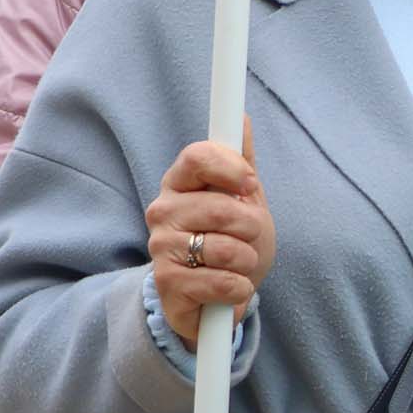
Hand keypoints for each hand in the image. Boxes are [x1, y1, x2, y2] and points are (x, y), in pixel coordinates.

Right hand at [147, 119, 273, 347]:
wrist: (217, 294)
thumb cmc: (232, 238)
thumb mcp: (243, 198)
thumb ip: (240, 160)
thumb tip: (242, 118)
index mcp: (179, 182)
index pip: (198, 156)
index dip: (231, 168)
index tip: (250, 185)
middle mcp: (162, 211)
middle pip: (221, 207)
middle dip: (251, 226)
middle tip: (248, 236)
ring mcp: (160, 247)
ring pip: (225, 248)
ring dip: (246, 259)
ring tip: (237, 263)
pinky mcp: (167, 284)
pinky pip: (222, 281)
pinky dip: (239, 287)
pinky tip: (231, 287)